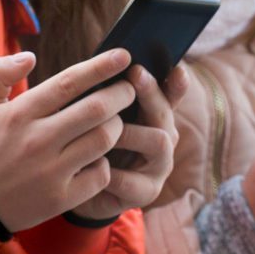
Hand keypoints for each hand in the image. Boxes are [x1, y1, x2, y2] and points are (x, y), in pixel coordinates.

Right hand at [0, 49, 136, 231]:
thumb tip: (29, 57)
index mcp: (19, 114)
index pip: (69, 83)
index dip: (101, 67)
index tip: (124, 55)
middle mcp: (37, 140)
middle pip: (96, 109)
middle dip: (121, 94)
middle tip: (128, 89)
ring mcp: (51, 171)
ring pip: (104, 139)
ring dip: (117, 127)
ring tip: (114, 122)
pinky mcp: (61, 197)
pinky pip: (101, 174)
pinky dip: (106, 163)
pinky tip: (99, 158)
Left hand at [76, 65, 180, 220]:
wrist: (78, 188)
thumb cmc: (90, 142)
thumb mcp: (96, 116)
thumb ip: (105, 95)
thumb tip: (106, 60)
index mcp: (153, 116)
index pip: (171, 94)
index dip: (176, 82)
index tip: (176, 67)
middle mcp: (164, 138)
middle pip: (165, 113)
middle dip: (151, 93)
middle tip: (136, 74)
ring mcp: (158, 166)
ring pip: (159, 142)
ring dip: (131, 132)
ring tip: (107, 128)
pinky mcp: (145, 193)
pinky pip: (130, 180)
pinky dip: (110, 171)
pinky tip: (93, 164)